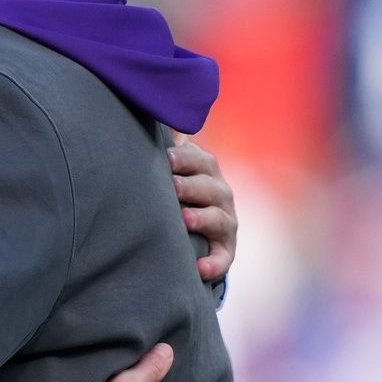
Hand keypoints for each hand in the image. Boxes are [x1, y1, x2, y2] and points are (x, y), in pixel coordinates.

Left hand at [168, 140, 236, 284]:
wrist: (191, 228)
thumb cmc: (174, 189)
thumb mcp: (172, 167)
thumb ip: (167, 146)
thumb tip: (156, 112)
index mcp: (206, 172)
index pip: (201, 161)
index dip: (185, 159)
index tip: (166, 158)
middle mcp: (220, 194)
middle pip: (210, 188)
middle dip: (192, 186)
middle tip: (172, 187)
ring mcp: (225, 222)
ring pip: (219, 219)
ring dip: (202, 219)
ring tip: (184, 219)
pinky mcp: (224, 250)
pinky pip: (223, 258)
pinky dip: (214, 263)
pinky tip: (200, 269)